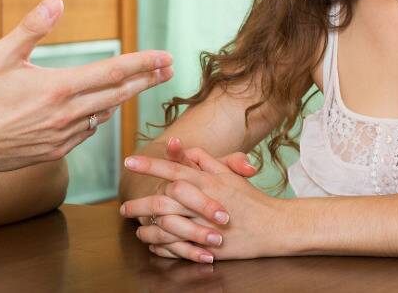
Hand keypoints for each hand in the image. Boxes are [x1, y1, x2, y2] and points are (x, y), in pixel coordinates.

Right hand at [0, 0, 173, 172]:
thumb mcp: (1, 54)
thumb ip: (33, 27)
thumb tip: (57, 0)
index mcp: (59, 89)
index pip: (113, 72)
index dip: (143, 64)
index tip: (166, 57)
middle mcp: (67, 115)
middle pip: (119, 95)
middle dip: (147, 80)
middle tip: (169, 70)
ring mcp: (63, 137)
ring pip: (103, 114)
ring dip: (121, 98)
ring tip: (136, 84)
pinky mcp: (56, 152)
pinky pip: (87, 131)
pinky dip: (97, 117)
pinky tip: (97, 109)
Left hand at [119, 139, 256, 263]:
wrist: (274, 227)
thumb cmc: (250, 199)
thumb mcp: (228, 174)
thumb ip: (203, 160)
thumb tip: (183, 149)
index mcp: (208, 182)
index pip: (172, 170)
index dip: (149, 165)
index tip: (128, 161)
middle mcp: (204, 203)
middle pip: (164, 201)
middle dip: (139, 204)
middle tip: (123, 207)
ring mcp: (206, 227)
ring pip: (167, 226)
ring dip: (148, 228)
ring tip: (137, 227)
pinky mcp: (208, 248)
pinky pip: (177, 248)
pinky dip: (162, 246)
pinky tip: (153, 244)